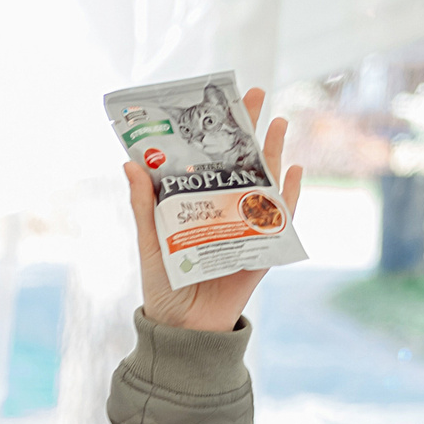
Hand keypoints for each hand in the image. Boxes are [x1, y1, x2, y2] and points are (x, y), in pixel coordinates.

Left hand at [126, 85, 302, 333]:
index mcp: (197, 205)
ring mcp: (245, 228)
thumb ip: (144, 206)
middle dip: (251, 129)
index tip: (220, 97)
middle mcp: (224, 210)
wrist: (183, 330)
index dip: (217, 130)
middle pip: (242, 162)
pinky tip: (293, 172)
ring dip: (274, 153)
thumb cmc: (164, 288)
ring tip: (281, 123)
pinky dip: (287, 196)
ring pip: (264, 183)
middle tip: (258, 93)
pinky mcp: (261, 250)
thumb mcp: (149, 243)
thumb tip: (130, 164)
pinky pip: (279, 219)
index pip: (210, 160)